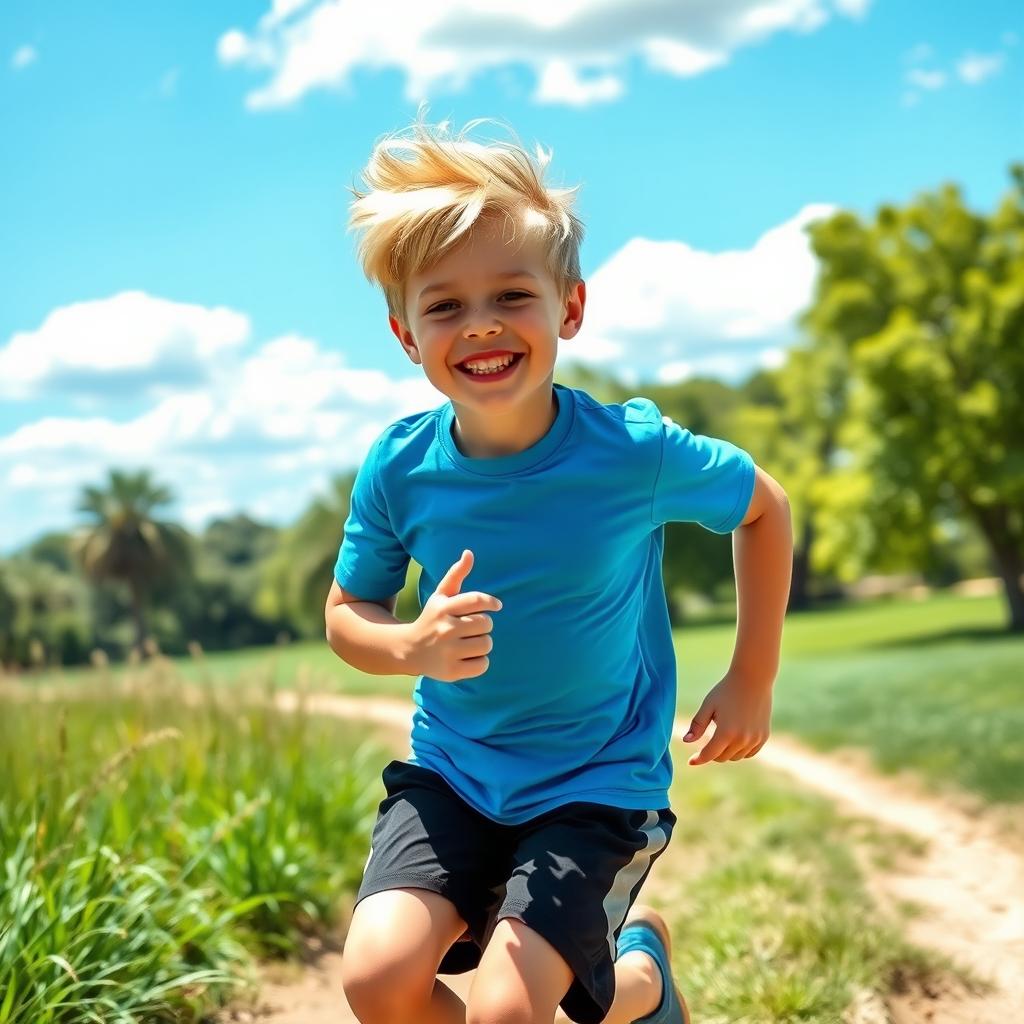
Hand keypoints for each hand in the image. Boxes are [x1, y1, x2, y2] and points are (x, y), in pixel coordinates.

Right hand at [407, 549, 502, 681]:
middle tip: (471, 628)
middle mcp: (445, 629)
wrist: (409, 650)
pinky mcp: (451, 671)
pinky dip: (479, 662)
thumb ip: (456, 574)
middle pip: (486, 624)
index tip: (496, 606)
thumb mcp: (440, 596)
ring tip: (468, 643)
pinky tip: (466, 658)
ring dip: (482, 644)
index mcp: (443, 608)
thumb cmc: (432, 618)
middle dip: (483, 625)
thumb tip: (469, 553)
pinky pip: (482, 665)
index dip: (491, 602)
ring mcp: (447, 651)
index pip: (476, 600)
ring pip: (486, 644)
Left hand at [682, 669, 772, 766]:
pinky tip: (735, 739)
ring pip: (735, 757)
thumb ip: (697, 725)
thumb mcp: (708, 706)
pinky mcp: (764, 736)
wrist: (753, 679)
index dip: (699, 759)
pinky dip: (740, 750)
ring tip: (723, 734)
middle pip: (722, 757)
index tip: (691, 761)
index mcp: (726, 732)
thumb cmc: (726, 690)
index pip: (709, 754)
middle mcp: (742, 739)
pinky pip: (749, 753)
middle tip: (708, 741)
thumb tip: (686, 741)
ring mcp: (755, 739)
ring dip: (726, 751)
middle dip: (712, 752)